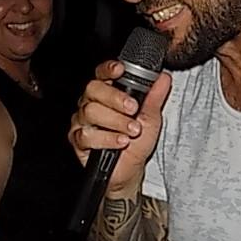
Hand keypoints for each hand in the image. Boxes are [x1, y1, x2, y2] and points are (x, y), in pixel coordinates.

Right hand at [68, 64, 172, 195]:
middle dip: (115, 98)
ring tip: (132, 131)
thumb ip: (155, 97)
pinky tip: (121, 142)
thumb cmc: (137, 142)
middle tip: (133, 109)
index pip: (101, 74)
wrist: (130, 170)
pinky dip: (107, 138)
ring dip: (116, 121)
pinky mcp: (78, 140)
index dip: (108, 69)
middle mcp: (90, 103)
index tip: (120, 70)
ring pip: (90, 111)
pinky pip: (87, 134)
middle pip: (93, 89)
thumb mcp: (151, 118)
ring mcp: (82, 121)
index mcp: (106, 93)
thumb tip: (163, 78)